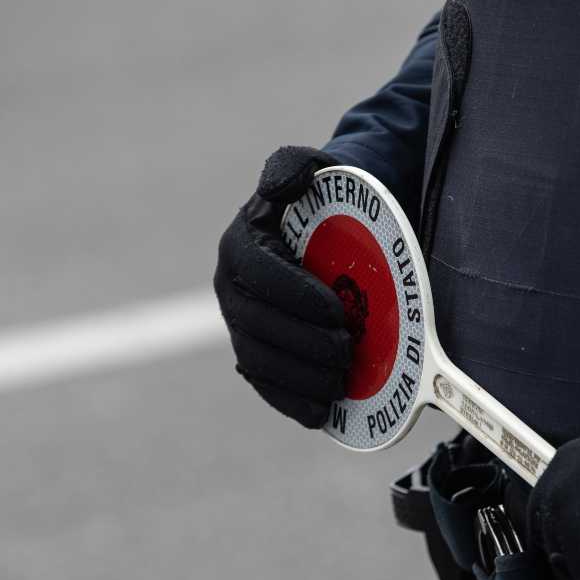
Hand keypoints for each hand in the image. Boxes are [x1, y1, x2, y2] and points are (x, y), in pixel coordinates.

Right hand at [214, 146, 350, 427]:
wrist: (336, 233)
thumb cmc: (328, 200)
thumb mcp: (314, 170)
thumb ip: (293, 167)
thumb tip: (282, 184)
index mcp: (240, 247)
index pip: (257, 276)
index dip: (294, 297)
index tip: (335, 310)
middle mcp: (231, 290)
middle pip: (258, 326)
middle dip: (303, 343)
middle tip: (348, 350)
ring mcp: (241, 328)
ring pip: (260, 362)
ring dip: (300, 377)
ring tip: (341, 380)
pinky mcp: (258, 356)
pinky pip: (265, 386)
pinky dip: (291, 403)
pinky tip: (321, 412)